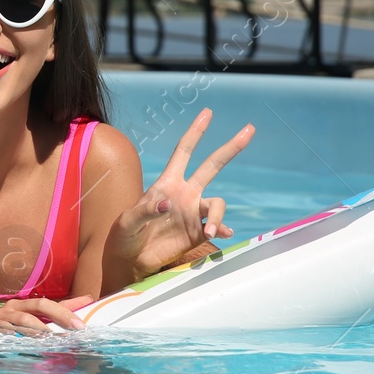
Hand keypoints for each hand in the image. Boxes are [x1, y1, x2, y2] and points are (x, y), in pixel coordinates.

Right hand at [0, 296, 92, 335]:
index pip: (50, 304)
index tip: (85, 320)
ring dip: (39, 328)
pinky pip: (5, 333)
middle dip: (60, 315)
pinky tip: (28, 345)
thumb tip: (86, 301)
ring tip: (54, 336)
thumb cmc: (4, 329)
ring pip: (22, 320)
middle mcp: (12, 308)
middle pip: (39, 306)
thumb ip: (56, 313)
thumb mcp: (29, 321)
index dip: (68, 309)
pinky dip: (18, 338)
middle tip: (77, 328)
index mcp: (23, 305)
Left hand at [107, 108, 252, 286]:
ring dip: (217, 217)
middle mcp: (185, 194)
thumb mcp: (127, 221)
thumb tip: (170, 204)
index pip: (184, 151)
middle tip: (249, 129)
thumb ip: (146, 210)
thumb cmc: (124, 236)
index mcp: (167, 183)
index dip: (195, 132)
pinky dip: (221, 229)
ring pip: (218, 204)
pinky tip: (220, 234)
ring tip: (209, 232)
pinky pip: (217, 227)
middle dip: (230, 148)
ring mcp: (193, 213)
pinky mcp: (198, 233)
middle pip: (212, 166)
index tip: (207, 113)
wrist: (130, 260)